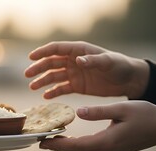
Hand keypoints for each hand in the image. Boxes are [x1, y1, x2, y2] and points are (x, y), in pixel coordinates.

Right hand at [24, 41, 149, 98]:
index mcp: (79, 50)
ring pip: (53, 76)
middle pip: (51, 63)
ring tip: (32, 87)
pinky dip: (53, 92)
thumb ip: (93, 61)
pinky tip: (45, 97)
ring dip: (42, 81)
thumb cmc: (120, 66)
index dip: (42, 52)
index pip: (56, 49)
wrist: (129, 80)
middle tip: (27, 75)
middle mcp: (73, 61)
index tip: (31, 58)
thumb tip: (77, 61)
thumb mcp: (108, 62)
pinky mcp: (77, 86)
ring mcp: (74, 74)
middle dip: (38, 68)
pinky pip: (61, 88)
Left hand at [39, 101, 155, 150]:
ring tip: (54, 141)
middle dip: (60, 147)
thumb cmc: (147, 116)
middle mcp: (107, 150)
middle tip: (43, 142)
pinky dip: (79, 146)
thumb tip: (79, 112)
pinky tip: (73, 141)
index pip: (76, 146)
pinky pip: (92, 150)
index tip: (43, 142)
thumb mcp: (122, 109)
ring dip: (69, 147)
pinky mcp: (115, 149)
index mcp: (107, 141)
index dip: (58, 145)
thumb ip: (99, 111)